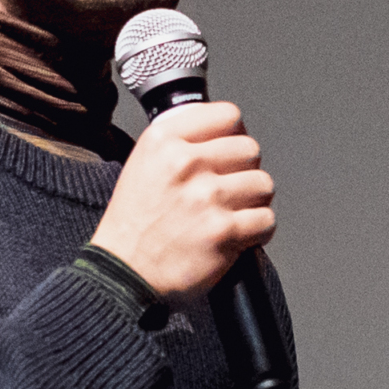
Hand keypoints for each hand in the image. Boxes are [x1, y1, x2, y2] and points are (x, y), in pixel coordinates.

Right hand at [89, 102, 274, 306]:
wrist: (122, 273)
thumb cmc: (133, 223)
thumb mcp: (143, 163)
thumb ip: (180, 141)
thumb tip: (224, 133)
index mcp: (164, 140)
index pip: (227, 115)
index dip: (235, 134)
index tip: (230, 151)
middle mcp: (185, 163)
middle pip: (250, 149)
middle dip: (245, 170)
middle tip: (230, 188)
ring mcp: (206, 197)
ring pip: (263, 184)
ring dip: (254, 201)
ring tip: (234, 212)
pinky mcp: (223, 232)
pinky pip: (266, 220)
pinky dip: (258, 230)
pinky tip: (239, 234)